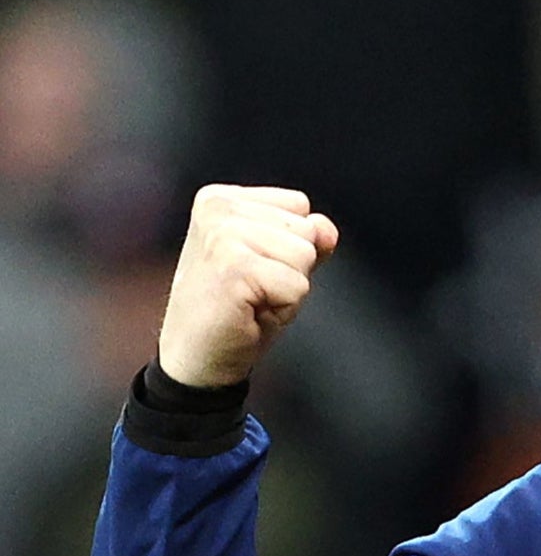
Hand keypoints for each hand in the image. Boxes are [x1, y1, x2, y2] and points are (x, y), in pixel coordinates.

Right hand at [158, 185, 339, 387]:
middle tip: (254, 289)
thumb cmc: (237, 311)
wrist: (198, 357)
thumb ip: (307, 237)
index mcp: (222, 198)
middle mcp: (218, 208)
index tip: (255, 270)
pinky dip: (285, 307)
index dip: (291, 247)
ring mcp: (222, 235)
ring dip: (288, 288)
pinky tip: (250, 312)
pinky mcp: (233, 267)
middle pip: (307, 229)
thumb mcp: (279, 264)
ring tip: (252, 299)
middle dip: (292, 268)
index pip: (299, 205)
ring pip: (305, 255)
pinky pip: (298, 285)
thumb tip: (326, 227)